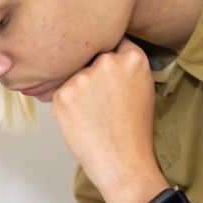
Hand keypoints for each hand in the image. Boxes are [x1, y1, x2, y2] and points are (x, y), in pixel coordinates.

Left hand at [49, 37, 163, 202]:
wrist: (123, 163)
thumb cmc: (133, 129)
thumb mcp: (142, 87)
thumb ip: (124, 65)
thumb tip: (96, 49)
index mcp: (133, 57)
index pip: (112, 40)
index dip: (107, 54)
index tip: (105, 68)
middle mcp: (107, 61)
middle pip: (88, 54)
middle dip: (89, 70)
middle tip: (99, 98)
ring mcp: (83, 77)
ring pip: (72, 72)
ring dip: (77, 87)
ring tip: (92, 113)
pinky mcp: (62, 94)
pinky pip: (59, 90)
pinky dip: (66, 103)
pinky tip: (81, 120)